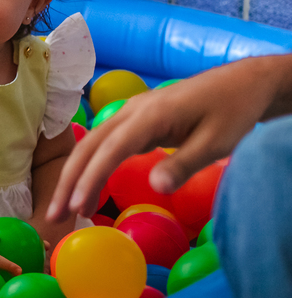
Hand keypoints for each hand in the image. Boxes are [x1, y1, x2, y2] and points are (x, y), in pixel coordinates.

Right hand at [47, 57, 283, 221]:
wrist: (243, 82)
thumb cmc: (233, 111)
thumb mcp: (217, 142)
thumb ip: (184, 164)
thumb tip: (156, 188)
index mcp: (150, 115)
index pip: (111, 149)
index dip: (91, 178)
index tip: (77, 206)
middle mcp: (132, 111)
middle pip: (89, 146)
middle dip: (68, 181)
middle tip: (54, 215)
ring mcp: (131, 113)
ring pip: (92, 145)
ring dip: (76, 175)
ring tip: (67, 208)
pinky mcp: (136, 121)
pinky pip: (105, 144)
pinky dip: (92, 167)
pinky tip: (89, 188)